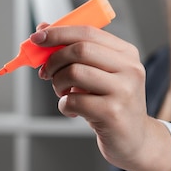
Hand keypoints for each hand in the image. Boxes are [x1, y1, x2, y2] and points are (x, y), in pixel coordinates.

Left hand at [31, 24, 170, 170]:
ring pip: (74, 73)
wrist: (134, 140)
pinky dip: (64, 106)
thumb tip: (43, 29)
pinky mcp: (113, 113)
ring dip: (58, 83)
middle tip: (46, 73)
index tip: (37, 38)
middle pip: (80, 50)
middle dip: (54, 60)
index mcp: (126, 53)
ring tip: (62, 94)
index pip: (88, 32)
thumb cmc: (111, 105)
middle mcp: (129, 69)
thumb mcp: (99, 75)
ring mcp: (123, 91)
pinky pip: (74, 101)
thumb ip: (76, 53)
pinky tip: (72, 111)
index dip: (58, 33)